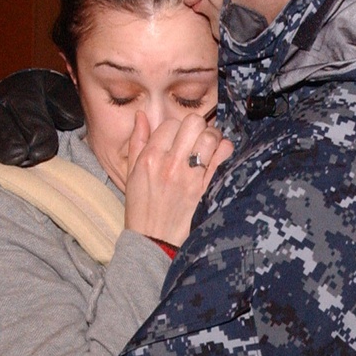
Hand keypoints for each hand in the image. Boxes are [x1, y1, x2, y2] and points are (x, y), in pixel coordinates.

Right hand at [0, 69, 82, 172]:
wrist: (22, 105)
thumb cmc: (49, 109)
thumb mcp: (62, 100)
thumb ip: (68, 107)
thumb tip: (71, 119)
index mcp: (21, 92)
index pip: (28, 109)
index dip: (37, 130)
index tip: (44, 149)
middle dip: (7, 140)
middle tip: (17, 158)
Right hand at [124, 112, 233, 247]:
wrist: (153, 240)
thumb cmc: (141, 207)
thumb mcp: (131, 173)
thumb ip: (137, 142)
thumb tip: (141, 115)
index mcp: (150, 158)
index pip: (169, 124)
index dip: (174, 128)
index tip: (175, 139)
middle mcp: (171, 164)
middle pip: (193, 123)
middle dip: (195, 127)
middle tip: (194, 138)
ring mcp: (191, 176)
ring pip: (210, 136)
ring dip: (211, 137)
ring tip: (207, 146)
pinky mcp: (206, 188)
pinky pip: (223, 157)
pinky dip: (224, 150)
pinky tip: (217, 156)